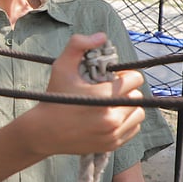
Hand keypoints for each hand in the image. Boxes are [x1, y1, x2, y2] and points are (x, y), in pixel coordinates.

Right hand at [28, 33, 144, 156]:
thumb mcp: (61, 66)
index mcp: (103, 96)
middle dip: (126, 91)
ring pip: (138, 113)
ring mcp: (113, 133)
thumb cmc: (54, 97)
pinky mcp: (112, 144)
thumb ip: (79, 44)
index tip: (113, 78)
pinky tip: (111, 116)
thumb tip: (102, 36)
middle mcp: (111, 117)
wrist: (44, 132)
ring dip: (128, 106)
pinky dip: (127, 121)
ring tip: (112, 103)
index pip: (135, 80)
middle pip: (137, 96)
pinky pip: (134, 128)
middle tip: (109, 91)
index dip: (125, 75)